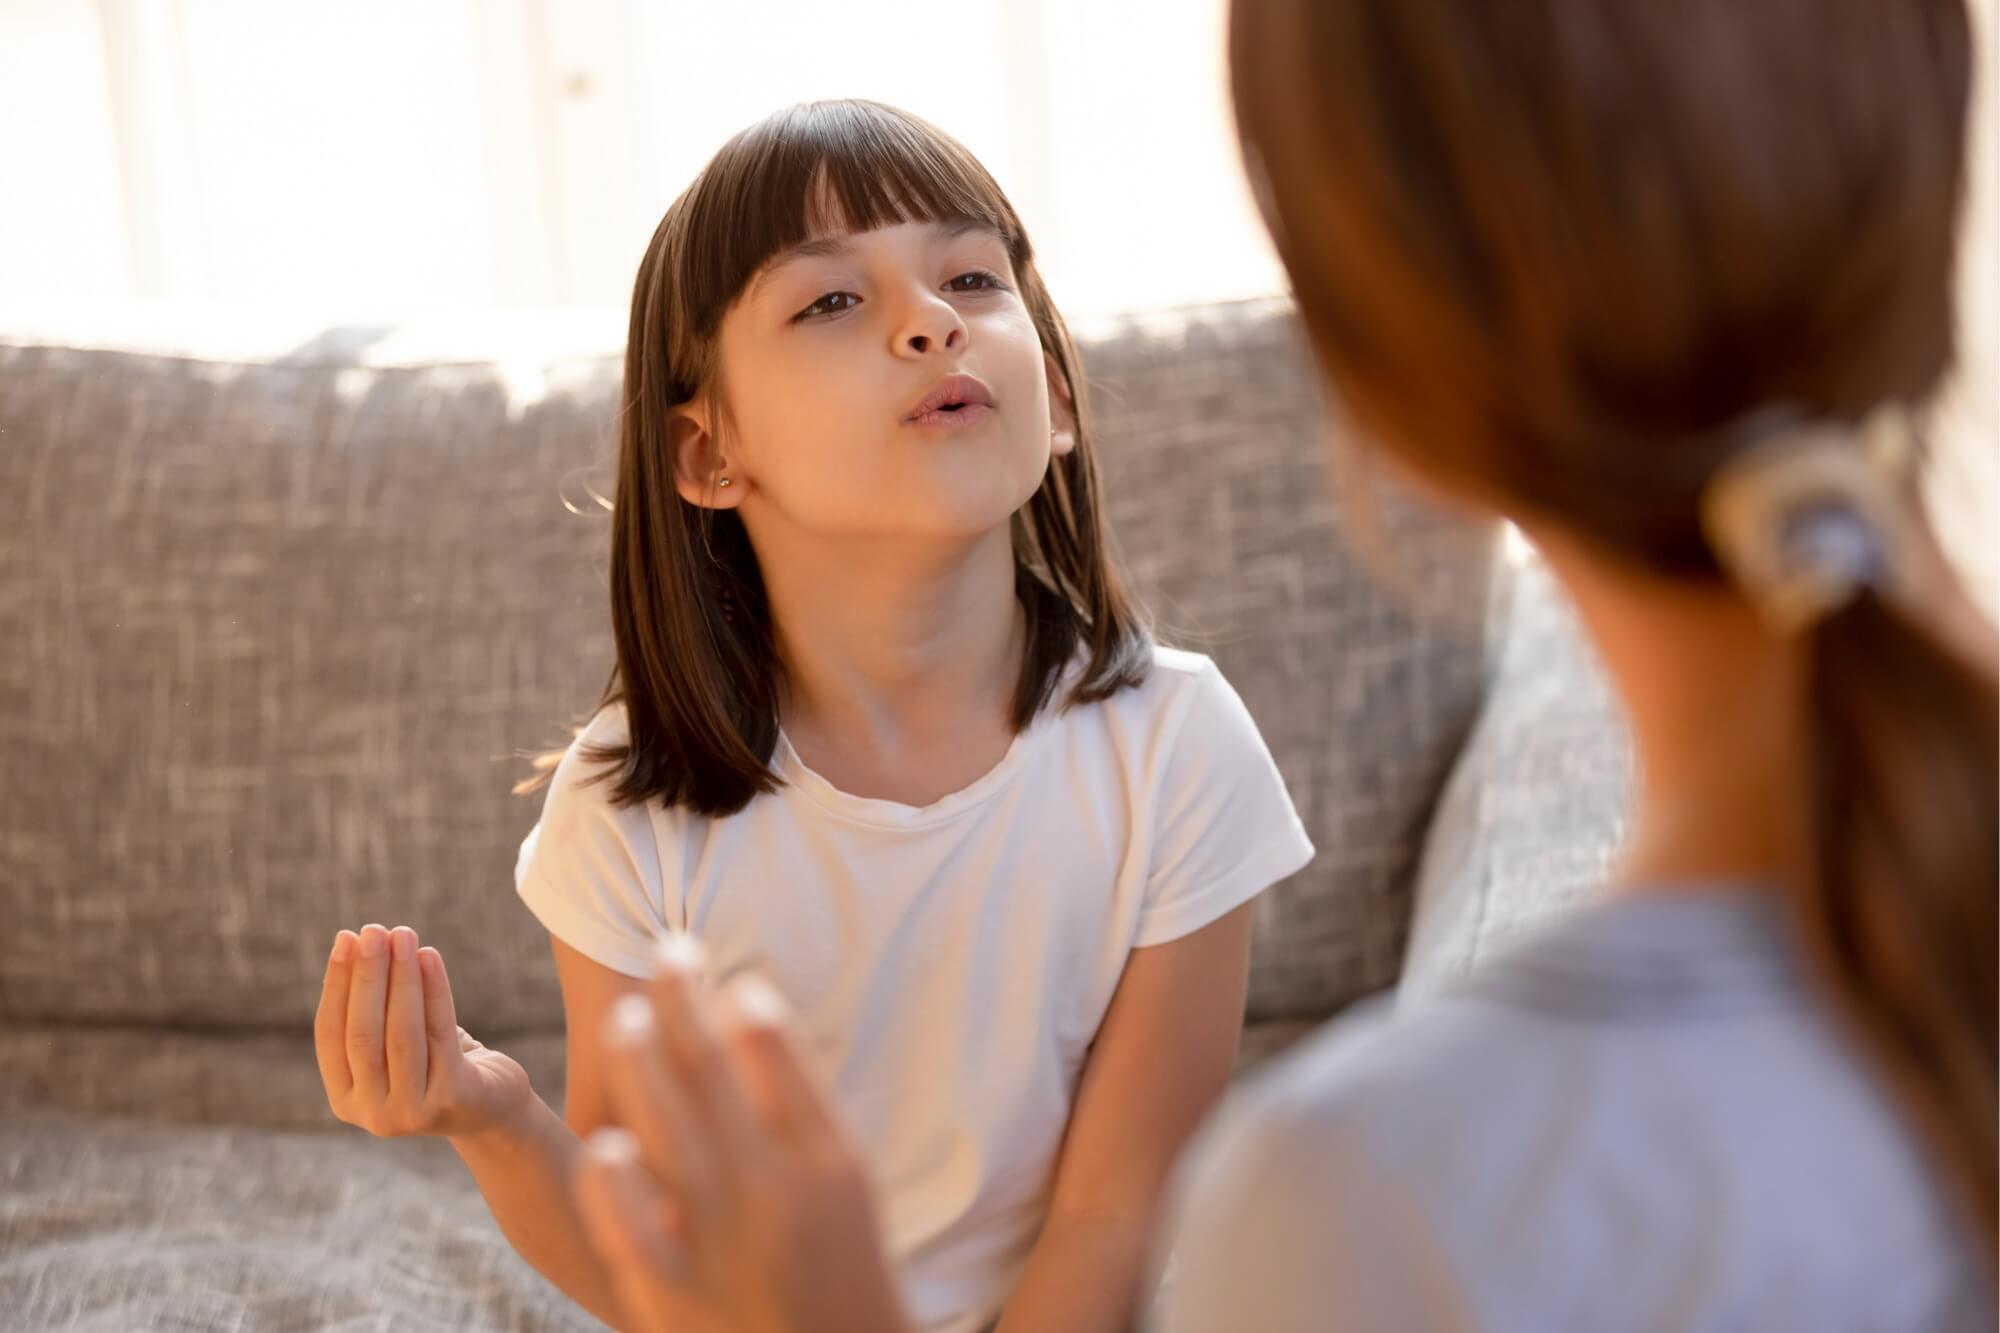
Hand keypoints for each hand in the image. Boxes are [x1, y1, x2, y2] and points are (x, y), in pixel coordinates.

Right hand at [314, 923, 531, 1139]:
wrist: (491, 1107)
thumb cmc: (435, 1063)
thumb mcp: (392, 1043)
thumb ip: (370, 1010)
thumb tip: (353, 942)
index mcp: (345, 1098)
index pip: (328, 1034)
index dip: (336, 984)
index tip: (344, 938)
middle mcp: (372, 1113)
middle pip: (362, 1033)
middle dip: (367, 976)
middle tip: (373, 931)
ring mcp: (411, 1110)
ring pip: (401, 1032)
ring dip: (401, 978)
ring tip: (403, 935)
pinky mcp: (450, 1097)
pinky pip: (439, 1033)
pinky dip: (434, 990)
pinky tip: (430, 957)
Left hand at [568, 936, 910, 1332]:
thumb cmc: (839, 1272)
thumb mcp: (846, 1187)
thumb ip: (801, 1109)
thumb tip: (747, 1016)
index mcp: (828, 1162)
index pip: (777, 1051)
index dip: (744, 1001)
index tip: (725, 972)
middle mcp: (777, 1192)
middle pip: (713, 1072)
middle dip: (681, 1003)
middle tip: (662, 954)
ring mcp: (723, 1243)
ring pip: (669, 1130)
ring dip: (641, 1062)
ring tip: (622, 1017)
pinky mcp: (675, 1296)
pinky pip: (633, 1226)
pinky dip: (615, 1182)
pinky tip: (604, 1143)